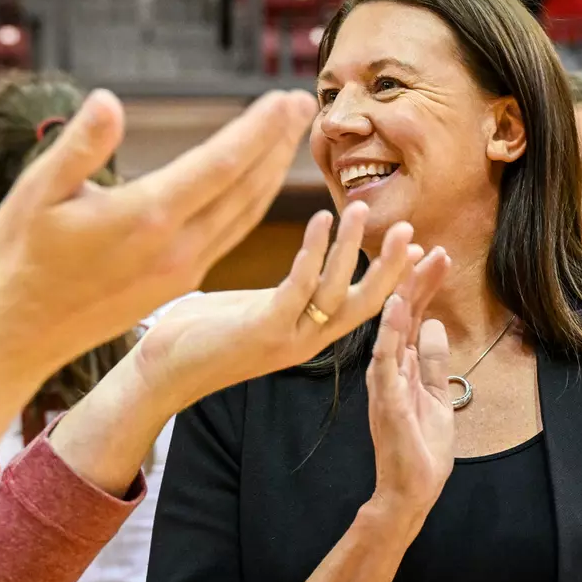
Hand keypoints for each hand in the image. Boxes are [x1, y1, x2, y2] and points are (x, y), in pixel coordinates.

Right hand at [0, 90, 318, 383]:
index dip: (258, 128)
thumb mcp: (38, 190)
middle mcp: (176, 246)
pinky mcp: (179, 282)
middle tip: (302, 102)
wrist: (18, 332)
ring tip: (289, 135)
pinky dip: (253, 202)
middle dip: (277, 142)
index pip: (221, 163)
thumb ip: (80, 145)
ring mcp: (183, 269)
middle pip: (246, 187)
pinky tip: (257, 183)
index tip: (286, 98)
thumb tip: (109, 99)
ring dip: (272, 171)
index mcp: (147, 216)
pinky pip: (230, 235)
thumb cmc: (21, 252)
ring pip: (244, 214)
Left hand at [131, 203, 433, 409]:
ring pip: (336, 290)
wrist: (162, 372)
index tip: (419, 249)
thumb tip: (306, 265)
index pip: (364, 304)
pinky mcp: (262, 330)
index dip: (394, 279)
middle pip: (366, 303)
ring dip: (352, 248)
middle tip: (410, 229)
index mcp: (310, 333)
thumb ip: (287, 291)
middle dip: (391, 268)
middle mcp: (308, 340)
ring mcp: (288, 338)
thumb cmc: (203, 335)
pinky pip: (298, 287)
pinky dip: (313, 251)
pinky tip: (320, 220)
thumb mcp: (258, 308)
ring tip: (363, 209)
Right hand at [365, 255, 453, 540]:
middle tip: (425, 243)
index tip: (436, 254)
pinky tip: (398, 305)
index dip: (424, 285)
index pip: (414, 316)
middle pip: (402, 314)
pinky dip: (392, 330)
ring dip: (400, 293)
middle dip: (414, 278)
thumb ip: (435, 363)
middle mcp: (390, 367)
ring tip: (408, 260)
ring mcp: (386, 381)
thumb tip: (436, 326)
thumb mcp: (438, 396)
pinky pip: (387, 358)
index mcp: (403, 365)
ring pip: (391, 328)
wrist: (411, 490)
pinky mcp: (386, 398)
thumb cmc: (421, 448)